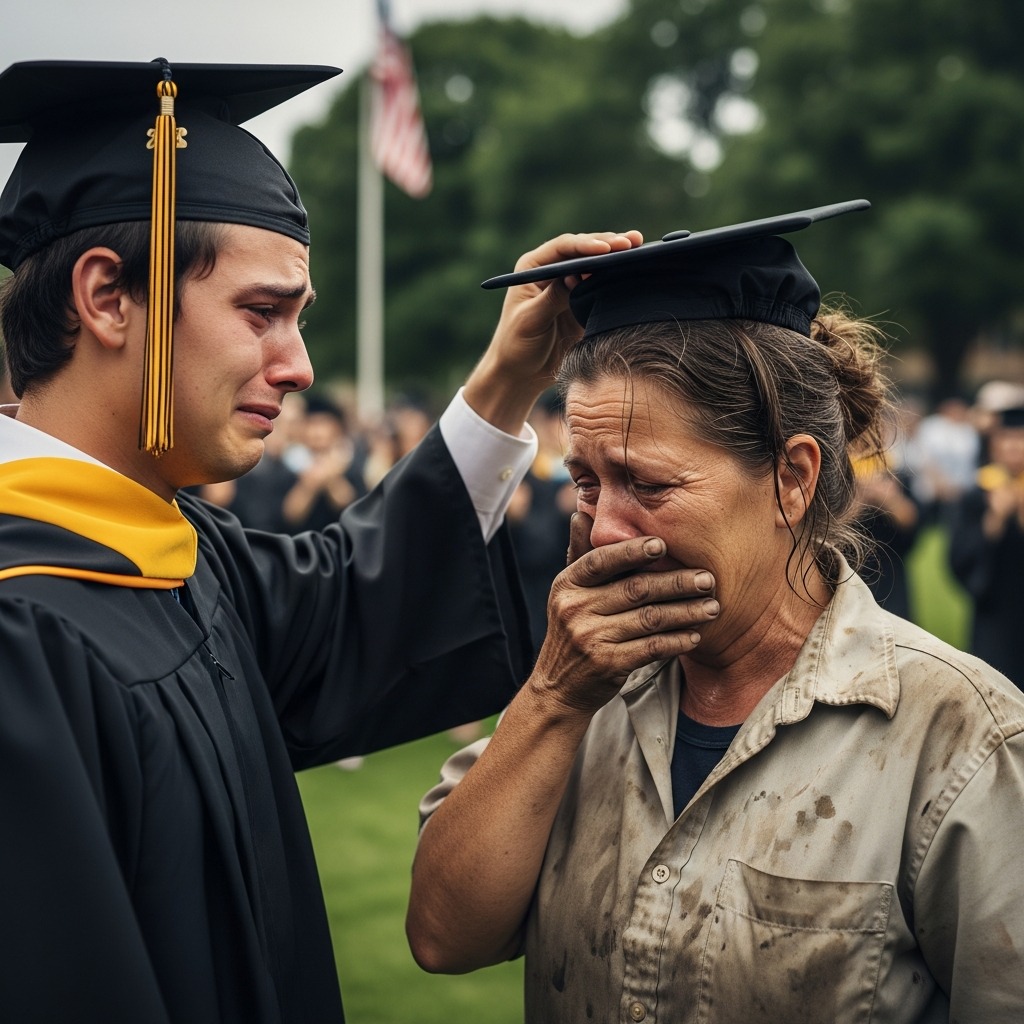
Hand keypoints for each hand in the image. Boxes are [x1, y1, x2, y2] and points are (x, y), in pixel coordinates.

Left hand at [463, 231, 642, 433]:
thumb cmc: (517, 345)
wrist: (523, 372)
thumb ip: (551, 297)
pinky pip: (604, 285)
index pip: (563, 249)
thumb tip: (574, 275)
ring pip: (597, 265)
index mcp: (534, 268)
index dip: (586, 245)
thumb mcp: (531, 320)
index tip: (606, 249)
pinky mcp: (584, 302)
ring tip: (641, 249)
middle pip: (584, 251)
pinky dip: (619, 279)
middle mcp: (553, 271)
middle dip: (609, 244)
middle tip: (632, 243)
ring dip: (618, 257)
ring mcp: (570, 285)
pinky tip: (637, 272)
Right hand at [530, 512, 717, 715]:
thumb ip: (580, 555)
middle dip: (676, 582)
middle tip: (708, 578)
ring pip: (649, 618)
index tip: (662, 545)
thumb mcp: (568, 593)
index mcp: (567, 584)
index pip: (600, 561)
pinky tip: (695, 635)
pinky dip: (677, 641)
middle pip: (634, 589)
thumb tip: (582, 514)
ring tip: (712, 607)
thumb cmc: (572, 631)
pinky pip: (651, 647)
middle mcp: (575, 609)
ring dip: (686, 612)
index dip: (631, 552)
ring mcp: (590, 638)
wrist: (557, 687)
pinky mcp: (607, 664)